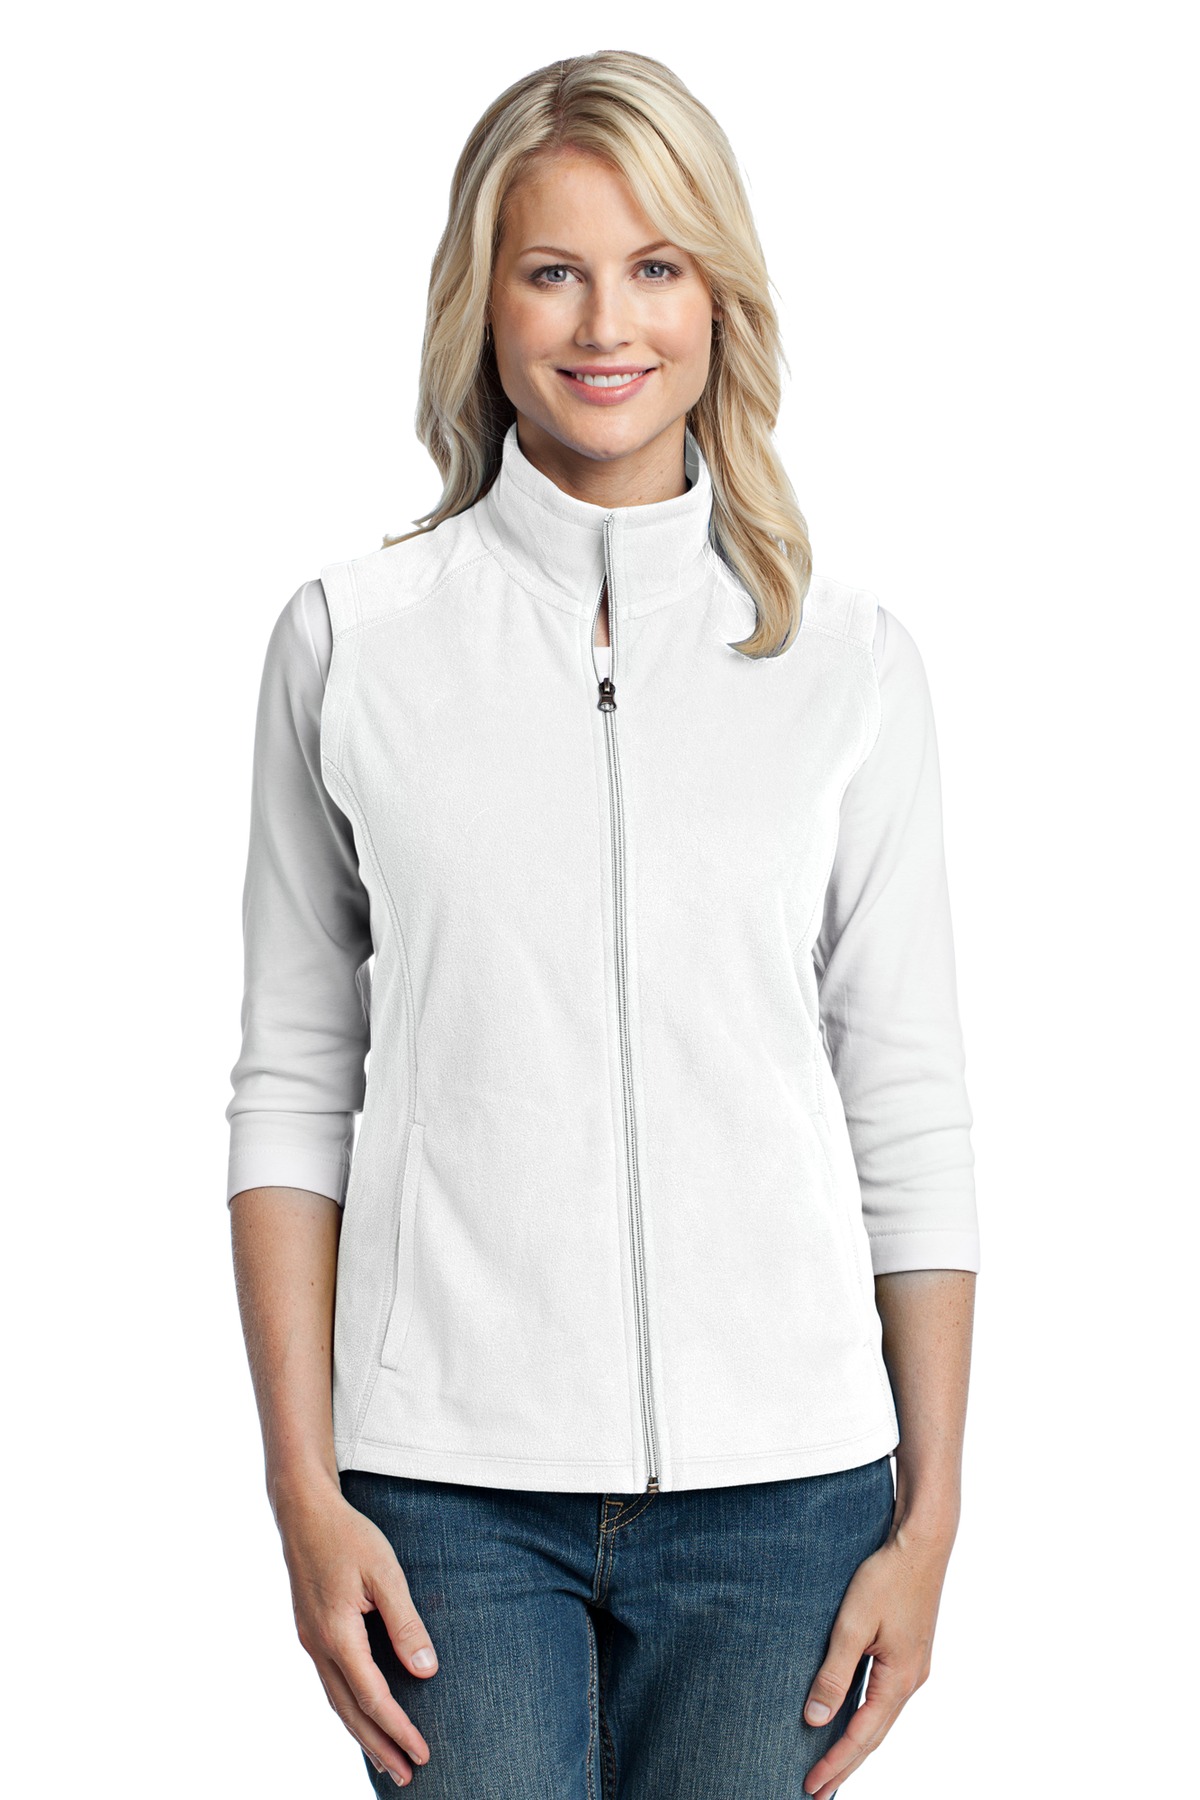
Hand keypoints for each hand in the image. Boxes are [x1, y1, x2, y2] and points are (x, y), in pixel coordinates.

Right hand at [276, 1480, 438, 1786]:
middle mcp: (318, 1646)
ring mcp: (310, 1642)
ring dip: (362, 1735)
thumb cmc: (348, 1536)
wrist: (303, 1512)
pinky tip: (362, 1717)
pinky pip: (331, 1685)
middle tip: (407, 1777)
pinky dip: (349, 1710)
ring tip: (386, 1762)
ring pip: (337, 1703)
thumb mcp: (385, 1572)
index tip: (423, 1752)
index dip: (399, 1729)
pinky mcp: (311, 1633)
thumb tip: (426, 1670)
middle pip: (351, 1712)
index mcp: (337, 1635)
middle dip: (380, 1747)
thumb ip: (405, 1622)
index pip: (373, 1697)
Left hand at [801, 1519, 953, 1797]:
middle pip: (874, 1737)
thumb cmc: (887, 1577)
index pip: (861, 1737)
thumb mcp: (853, 1625)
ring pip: (880, 1720)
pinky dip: (866, 1719)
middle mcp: (911, 1681)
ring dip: (856, 1745)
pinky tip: (852, 1720)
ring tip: (832, 1767)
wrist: (922, 1543)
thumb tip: (815, 1719)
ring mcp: (913, 1668)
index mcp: (899, 1680)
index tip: (810, 1787)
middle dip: (845, 1766)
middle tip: (816, 1792)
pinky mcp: (909, 1653)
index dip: (834, 1764)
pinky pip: (884, 1699)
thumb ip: (834, 1673)